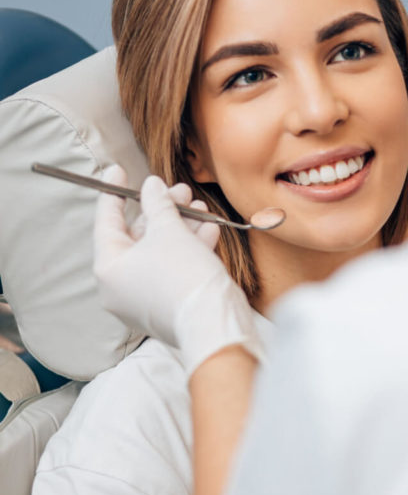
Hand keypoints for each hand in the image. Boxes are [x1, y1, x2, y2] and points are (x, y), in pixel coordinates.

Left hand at [93, 166, 262, 374]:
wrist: (213, 323)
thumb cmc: (185, 276)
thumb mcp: (170, 231)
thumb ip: (158, 205)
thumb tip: (152, 187)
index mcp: (108, 268)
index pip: (106, 222)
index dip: (114, 193)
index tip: (117, 170)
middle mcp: (119, 287)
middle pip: (137, 237)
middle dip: (162, 210)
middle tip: (179, 190)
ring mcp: (142, 299)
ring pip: (159, 252)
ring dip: (180, 227)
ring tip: (198, 207)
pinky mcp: (165, 306)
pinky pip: (172, 270)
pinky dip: (188, 250)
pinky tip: (209, 230)